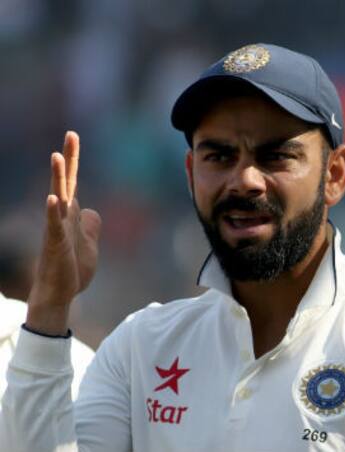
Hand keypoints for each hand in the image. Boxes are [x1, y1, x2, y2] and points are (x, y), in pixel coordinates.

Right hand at [26, 131, 101, 335]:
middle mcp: (62, 216)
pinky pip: (53, 225)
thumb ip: (90, 225)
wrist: (61, 293)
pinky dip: (52, 211)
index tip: (73, 136)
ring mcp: (57, 228)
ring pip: (58, 198)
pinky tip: (52, 198)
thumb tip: (90, 210)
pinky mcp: (56, 244)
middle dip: (69, 159)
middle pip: (66, 182)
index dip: (74, 160)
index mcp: (71, 214)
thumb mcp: (89, 243)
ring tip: (56, 156)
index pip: (73, 181)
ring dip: (58, 178)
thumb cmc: (72, 269)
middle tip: (71, 134)